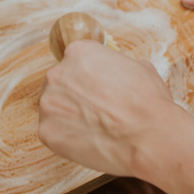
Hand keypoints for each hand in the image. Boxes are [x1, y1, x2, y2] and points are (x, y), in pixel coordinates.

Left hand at [38, 40, 189, 176]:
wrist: (147, 137)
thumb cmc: (147, 103)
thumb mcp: (140, 68)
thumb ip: (119, 65)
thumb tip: (119, 72)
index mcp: (79, 52)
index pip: (76, 61)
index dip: (90, 77)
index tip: (99, 89)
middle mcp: (57, 73)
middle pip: (61, 83)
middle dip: (76, 96)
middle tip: (98, 110)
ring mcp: (48, 103)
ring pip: (54, 108)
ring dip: (69, 116)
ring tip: (95, 128)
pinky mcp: (46, 131)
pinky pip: (53, 132)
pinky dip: (68, 138)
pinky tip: (89, 141)